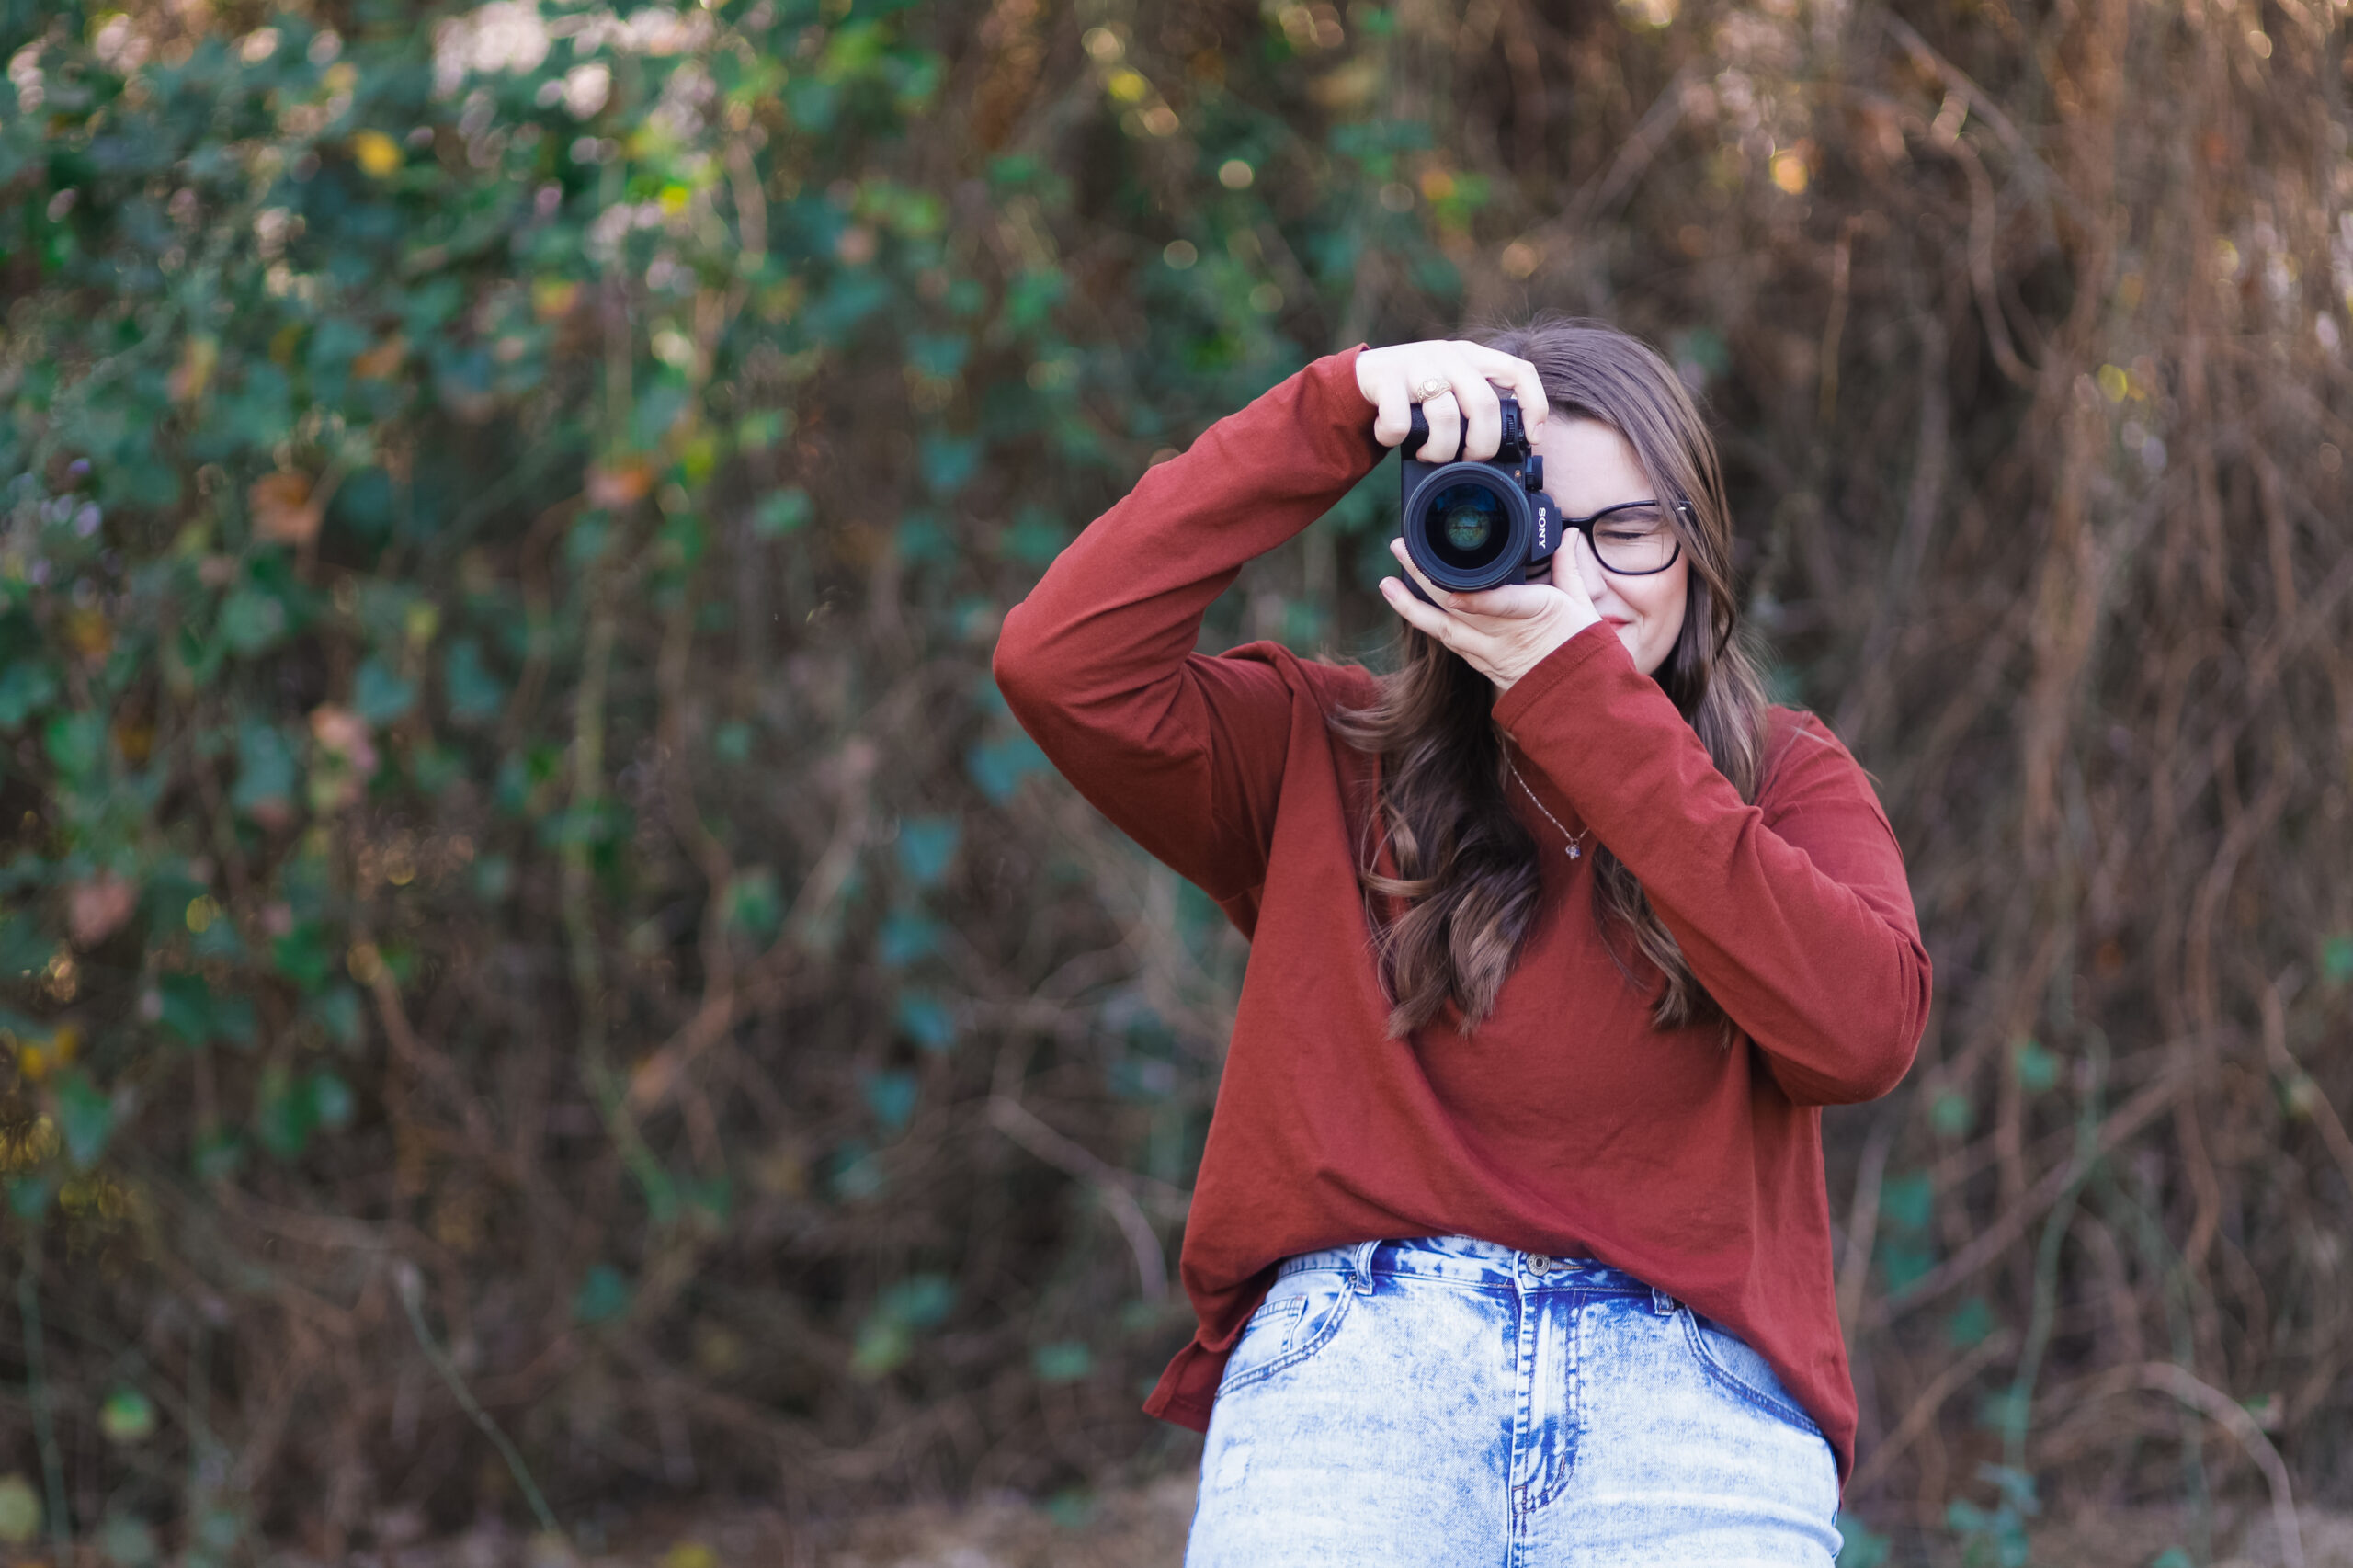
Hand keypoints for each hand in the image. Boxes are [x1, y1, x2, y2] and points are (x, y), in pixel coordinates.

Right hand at [1355, 340, 1548, 462]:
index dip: (1534, 405)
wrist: (1360, 376)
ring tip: (1429, 456)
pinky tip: (1389, 437)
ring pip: (1445, 416)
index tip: (1532, 438)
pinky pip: (1400, 422)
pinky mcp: (1387, 377)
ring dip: (1440, 450)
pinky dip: (1394, 439)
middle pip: (1484, 403)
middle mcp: (1448, 355)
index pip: (1519, 371)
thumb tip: (1503, 452)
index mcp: (1471, 356)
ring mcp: (1417, 363)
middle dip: (1481, 445)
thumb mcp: (1449, 388)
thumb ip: (1473, 405)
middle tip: (1468, 461)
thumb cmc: (1412, 391)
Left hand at [1378, 530, 1605, 692]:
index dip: (1477, 601)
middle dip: (1425, 578)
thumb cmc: (1582, 648)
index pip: (1506, 605)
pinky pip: (1449, 643)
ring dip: (1411, 606)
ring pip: (1444, 630)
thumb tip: (1565, 534)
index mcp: (1538, 614)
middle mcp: (1507, 636)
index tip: (1452, 595)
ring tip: (1386, 584)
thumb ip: (1566, 566)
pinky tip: (1408, 608)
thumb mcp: (1580, 604)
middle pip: (1459, 608)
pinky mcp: (1482, 665)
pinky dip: (1426, 624)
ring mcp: (1490, 654)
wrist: (1577, 698)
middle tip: (1401, 549)